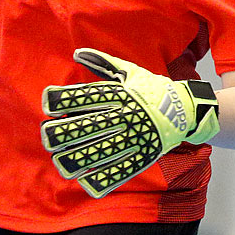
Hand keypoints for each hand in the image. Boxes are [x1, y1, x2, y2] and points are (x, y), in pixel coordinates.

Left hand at [40, 48, 219, 197]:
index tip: (47, 105)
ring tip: (60, 163)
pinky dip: (105, 177)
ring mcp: (137, 137)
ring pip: (104, 150)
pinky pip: (123, 169)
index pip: (90, 96)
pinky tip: (86, 182)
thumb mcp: (130, 71)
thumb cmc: (152, 89)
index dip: (67, 100)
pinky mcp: (146, 155)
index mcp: (122, 93)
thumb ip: (102, 62)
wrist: (187, 108)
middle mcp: (128, 115)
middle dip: (67, 132)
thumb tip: (76, 52)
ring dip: (80, 158)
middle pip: (92, 125)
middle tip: (47, 136)